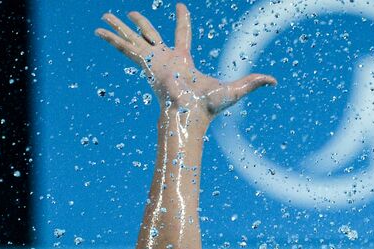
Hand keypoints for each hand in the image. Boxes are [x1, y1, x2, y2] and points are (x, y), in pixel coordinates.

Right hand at [96, 4, 274, 118]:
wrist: (190, 113)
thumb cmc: (210, 105)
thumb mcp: (235, 88)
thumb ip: (253, 82)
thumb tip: (275, 81)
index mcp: (183, 60)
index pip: (182, 35)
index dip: (182, 21)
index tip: (181, 6)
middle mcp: (165, 59)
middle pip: (150, 34)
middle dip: (140, 24)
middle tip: (130, 13)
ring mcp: (152, 60)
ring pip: (132, 38)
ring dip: (118, 27)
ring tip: (104, 17)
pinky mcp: (144, 63)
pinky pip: (124, 47)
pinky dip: (111, 39)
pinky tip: (98, 31)